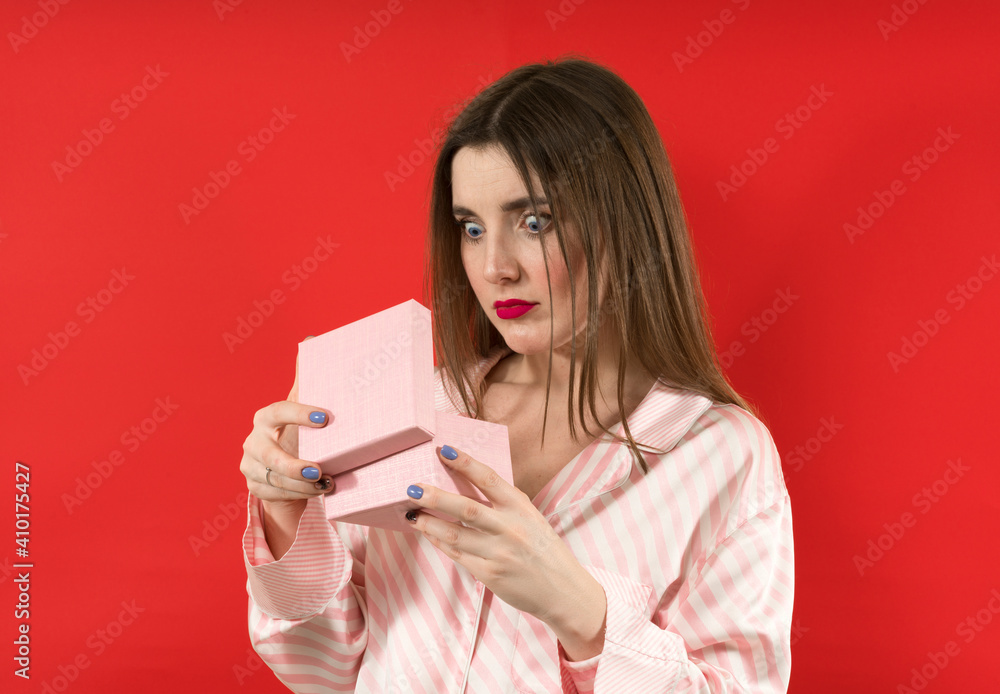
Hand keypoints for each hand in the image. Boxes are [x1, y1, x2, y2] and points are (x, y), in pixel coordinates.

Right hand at [239, 336, 335, 510]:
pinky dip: (300, 495)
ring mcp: (250, 465)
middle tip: (320, 469)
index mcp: (266, 417)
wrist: (287, 467)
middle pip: (271, 456)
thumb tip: (311, 339)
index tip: (325, 418)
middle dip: (295, 465)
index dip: (300, 413)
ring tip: (329, 484)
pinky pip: (277, 494)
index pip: (279, 411)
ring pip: (276, 480)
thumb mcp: (301, 406)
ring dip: (304, 485)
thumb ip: (306, 378)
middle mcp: (254, 441)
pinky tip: (320, 492)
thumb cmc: (298, 430)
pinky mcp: (254, 486)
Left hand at [405, 445, 606, 658]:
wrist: (563, 590)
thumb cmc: (544, 549)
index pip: (489, 479)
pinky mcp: (488, 574)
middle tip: (412, 488)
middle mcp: (509, 529)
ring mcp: (498, 553)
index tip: (444, 450)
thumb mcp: (531, 518)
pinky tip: (428, 533)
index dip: (465, 463)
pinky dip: (439, 542)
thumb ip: (504, 504)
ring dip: (429, 523)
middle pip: (466, 508)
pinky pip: (457, 555)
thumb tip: (467, 483)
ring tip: (411, 514)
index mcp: (521, 509)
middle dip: (436, 497)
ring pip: (454, 535)